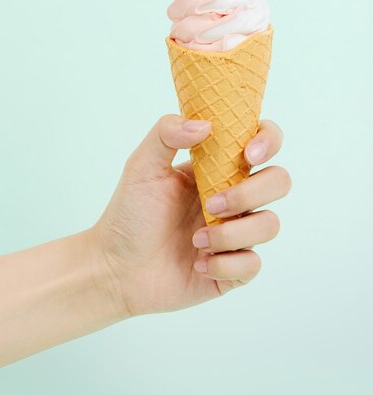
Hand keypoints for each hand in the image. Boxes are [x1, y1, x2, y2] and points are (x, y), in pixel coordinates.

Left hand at [90, 115, 290, 317]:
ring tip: (196, 240)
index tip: (249, 155)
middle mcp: (234, 197)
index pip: (263, 142)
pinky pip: (252, 264)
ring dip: (233, 233)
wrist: (116, 269)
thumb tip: (206, 125)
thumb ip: (166, 134)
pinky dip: (225, 264)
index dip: (268, 141)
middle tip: (211, 203)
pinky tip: (198, 264)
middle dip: (250, 193)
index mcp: (218, 168)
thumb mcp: (141, 166)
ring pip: (269, 224)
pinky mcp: (233, 268)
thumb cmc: (129, 215)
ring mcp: (236, 233)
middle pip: (278, 181)